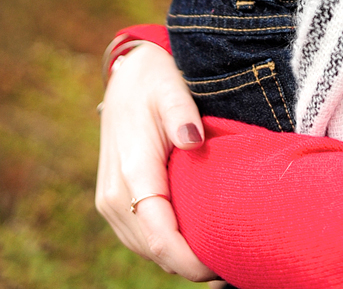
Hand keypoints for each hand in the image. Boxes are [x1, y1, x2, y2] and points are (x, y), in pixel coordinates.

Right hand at [95, 42, 224, 283]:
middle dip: (189, 265)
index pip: (159, 235)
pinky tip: (194, 244)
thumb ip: (182, 114)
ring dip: (177, 259)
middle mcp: (114, 195)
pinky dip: (164, 247)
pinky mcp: (113, 201)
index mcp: (132, 172)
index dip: (188, 260)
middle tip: (232, 267)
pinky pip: (140, 236)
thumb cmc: (155, 80)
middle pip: (153, 250)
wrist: (126, 75)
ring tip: (219, 259)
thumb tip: (192, 140)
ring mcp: (110, 201)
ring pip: (145, 248)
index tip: (220, 267)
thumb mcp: (171, 87)